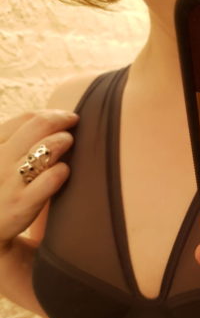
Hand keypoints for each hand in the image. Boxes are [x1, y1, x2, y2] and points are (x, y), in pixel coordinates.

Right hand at [0, 110, 77, 251]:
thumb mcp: (0, 161)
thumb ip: (15, 143)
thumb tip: (48, 122)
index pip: (25, 119)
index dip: (51, 114)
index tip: (65, 117)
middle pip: (38, 126)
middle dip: (62, 121)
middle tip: (75, 124)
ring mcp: (8, 181)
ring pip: (46, 148)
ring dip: (63, 141)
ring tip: (69, 143)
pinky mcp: (20, 203)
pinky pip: (50, 178)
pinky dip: (62, 171)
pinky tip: (64, 171)